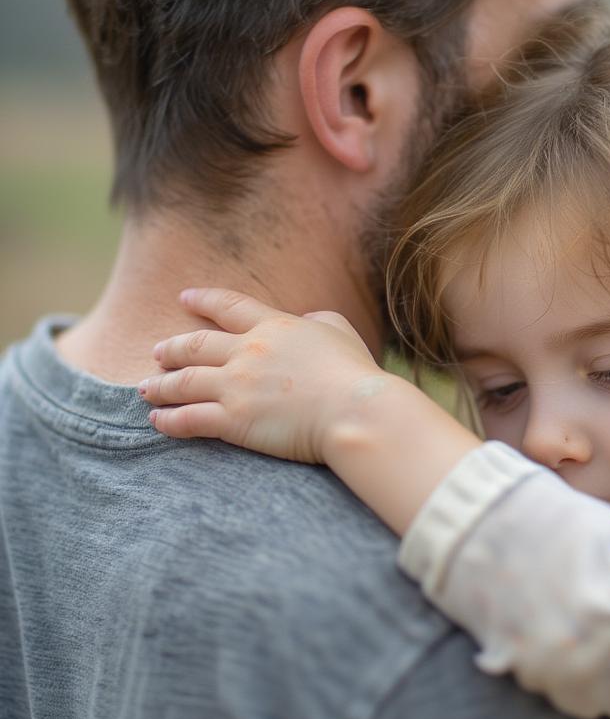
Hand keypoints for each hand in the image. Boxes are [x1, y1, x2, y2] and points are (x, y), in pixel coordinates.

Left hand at [140, 288, 394, 464]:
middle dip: (170, 348)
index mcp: (274, 326)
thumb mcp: (339, 330)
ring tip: (146, 388)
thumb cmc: (354, 372)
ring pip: (183, 382)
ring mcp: (236, 385)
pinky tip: (157, 419)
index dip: (202, 300)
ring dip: (160, 384)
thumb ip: (318, 319)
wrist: (354, 409)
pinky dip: (168, 419)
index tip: (184, 298)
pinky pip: (189, 418)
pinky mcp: (233, 420)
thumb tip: (305, 319)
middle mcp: (247, 351)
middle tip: (156, 352)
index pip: (228, 305)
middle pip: (194, 345)